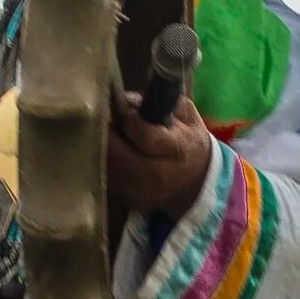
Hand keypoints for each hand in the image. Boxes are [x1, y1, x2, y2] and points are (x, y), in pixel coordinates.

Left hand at [107, 93, 214, 217]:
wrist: (195, 183)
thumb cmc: (188, 142)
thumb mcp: (187, 116)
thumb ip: (161, 102)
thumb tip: (128, 99)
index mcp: (178, 149)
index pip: (144, 135)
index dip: (130, 119)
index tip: (128, 111)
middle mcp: (158, 174)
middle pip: (117, 153)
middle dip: (108, 133)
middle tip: (106, 119)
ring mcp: (142, 191)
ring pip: (107, 166)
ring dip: (103, 148)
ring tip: (109, 135)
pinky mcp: (129, 200)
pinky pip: (106, 178)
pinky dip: (105, 163)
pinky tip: (111, 153)